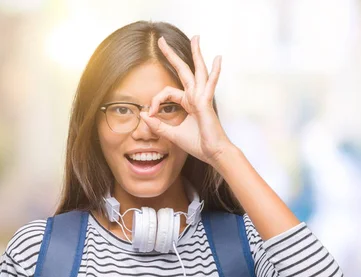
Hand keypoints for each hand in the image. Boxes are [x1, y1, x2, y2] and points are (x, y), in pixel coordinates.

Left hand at [140, 35, 232, 164]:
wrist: (214, 153)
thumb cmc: (198, 144)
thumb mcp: (172, 134)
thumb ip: (158, 125)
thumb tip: (143, 115)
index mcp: (189, 102)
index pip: (167, 93)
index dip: (156, 101)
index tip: (151, 115)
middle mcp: (196, 97)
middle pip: (183, 70)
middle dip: (172, 55)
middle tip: (161, 40)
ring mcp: (202, 98)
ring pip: (198, 70)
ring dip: (196, 53)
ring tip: (196, 38)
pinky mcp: (206, 103)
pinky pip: (209, 84)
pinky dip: (215, 71)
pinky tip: (218, 58)